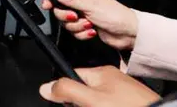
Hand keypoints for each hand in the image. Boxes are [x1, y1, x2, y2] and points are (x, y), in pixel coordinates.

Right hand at [40, 66, 159, 105]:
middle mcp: (114, 80)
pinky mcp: (131, 104)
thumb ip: (66, 90)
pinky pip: (111, 105)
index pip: (73, 76)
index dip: (65, 91)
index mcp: (103, 72)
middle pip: (85, 91)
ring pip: (98, 101)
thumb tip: (45, 87)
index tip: (65, 103)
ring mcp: (125, 94)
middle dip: (81, 103)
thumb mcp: (91, 100)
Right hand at [41, 0, 138, 49]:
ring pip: (67, 23)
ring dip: (77, 27)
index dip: (52, 0)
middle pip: (60, 10)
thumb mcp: (91, 6)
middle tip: (77, 17)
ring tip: (89, 25)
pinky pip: (75, 33)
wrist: (129, 33)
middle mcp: (81, 4)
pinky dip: (83, 34)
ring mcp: (84, 17)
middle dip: (67, 17)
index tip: (47, 6)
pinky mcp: (86, 28)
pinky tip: (92, 32)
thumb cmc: (115, 15)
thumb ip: (71, 0)